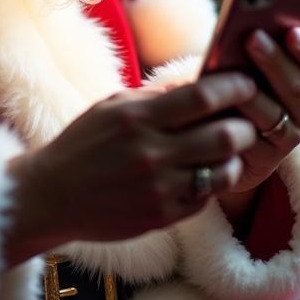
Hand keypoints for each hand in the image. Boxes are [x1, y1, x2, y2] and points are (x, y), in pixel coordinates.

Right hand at [4, 72, 257, 265]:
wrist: (51, 196)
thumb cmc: (82, 145)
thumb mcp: (111, 107)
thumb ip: (154, 97)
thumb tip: (197, 83)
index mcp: (137, 118)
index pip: (203, 97)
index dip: (234, 87)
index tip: (248, 82)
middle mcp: (150, 153)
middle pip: (224, 136)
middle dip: (245, 125)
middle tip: (246, 120)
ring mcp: (158, 188)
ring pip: (224, 171)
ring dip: (235, 158)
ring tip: (229, 150)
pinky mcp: (162, 217)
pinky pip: (206, 197)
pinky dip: (213, 183)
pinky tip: (204, 172)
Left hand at [219, 26, 299, 202]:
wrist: (225, 131)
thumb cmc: (237, 81)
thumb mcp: (249, 61)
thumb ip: (255, 47)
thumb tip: (247, 27)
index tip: (294, 31)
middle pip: (296, 87)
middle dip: (274, 61)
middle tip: (253, 37)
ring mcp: (288, 136)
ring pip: (274, 114)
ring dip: (253, 93)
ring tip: (233, 75)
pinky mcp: (264, 158)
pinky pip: (251, 139)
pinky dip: (236, 122)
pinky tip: (221, 107)